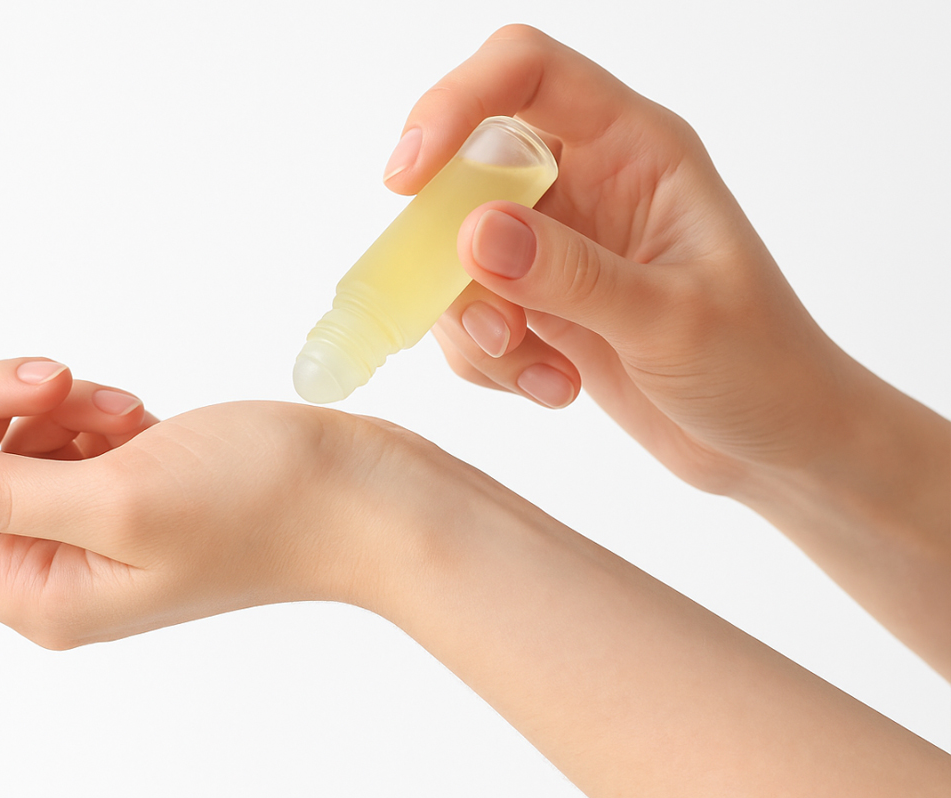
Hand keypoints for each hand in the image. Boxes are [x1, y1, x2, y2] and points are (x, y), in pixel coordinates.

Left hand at [0, 357, 400, 647]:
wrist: (364, 495)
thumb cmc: (266, 506)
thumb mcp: (117, 495)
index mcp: (43, 591)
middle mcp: (59, 566)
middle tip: (56, 377)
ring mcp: (96, 524)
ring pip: (13, 444)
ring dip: (48, 403)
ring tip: (120, 404)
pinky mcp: (130, 486)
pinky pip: (65, 434)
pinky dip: (88, 407)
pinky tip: (140, 411)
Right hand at [387, 25, 859, 496]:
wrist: (777, 444)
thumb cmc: (761, 368)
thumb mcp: (673, 322)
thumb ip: (573, 276)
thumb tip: (472, 235)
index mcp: (636, 148)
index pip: (525, 71)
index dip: (453, 104)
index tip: (408, 182)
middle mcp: (589, 181)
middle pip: (465, 165)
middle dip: (449, 248)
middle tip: (490, 322)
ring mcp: (558, 243)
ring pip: (455, 250)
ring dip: (473, 320)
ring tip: (539, 369)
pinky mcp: (539, 300)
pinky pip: (469, 310)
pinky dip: (488, 358)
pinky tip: (553, 385)